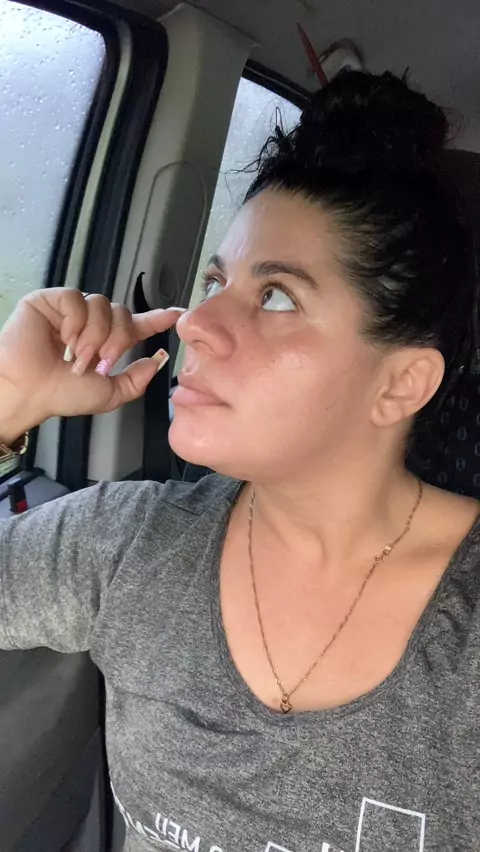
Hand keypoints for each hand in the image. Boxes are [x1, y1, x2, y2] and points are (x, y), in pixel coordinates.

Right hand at [0, 288, 184, 441]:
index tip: (178, 314)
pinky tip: (62, 338)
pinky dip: (74, 321)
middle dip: (116, 340)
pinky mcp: (50, 301)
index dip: (158, 318)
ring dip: (94, 335)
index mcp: (106, 343)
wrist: (29, 392)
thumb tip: (158, 360)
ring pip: (102, 305)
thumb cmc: (61, 395)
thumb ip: (136, 379)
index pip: (137, 325)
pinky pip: (76, 298)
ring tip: (75, 355)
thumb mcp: (108, 393)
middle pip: (122, 313)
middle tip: (100, 362)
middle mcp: (91, 324)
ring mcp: (71, 311)